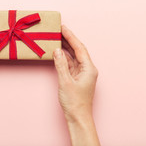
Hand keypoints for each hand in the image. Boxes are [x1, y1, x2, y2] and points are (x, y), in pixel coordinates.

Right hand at [53, 25, 102, 145]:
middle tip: (59, 29)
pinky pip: (70, 63)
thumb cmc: (75, 102)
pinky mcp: (77, 78)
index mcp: (89, 68)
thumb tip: (57, 50)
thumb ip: (60, 64)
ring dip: (66, 47)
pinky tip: (58, 52)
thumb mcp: (65, 81)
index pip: (79, 48)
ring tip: (57, 37)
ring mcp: (82, 73)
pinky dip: (64, 57)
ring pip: (73, 56)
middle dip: (68, 39)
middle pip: (77, 50)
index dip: (71, 36)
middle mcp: (87, 69)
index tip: (63, 27)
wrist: (78, 117)